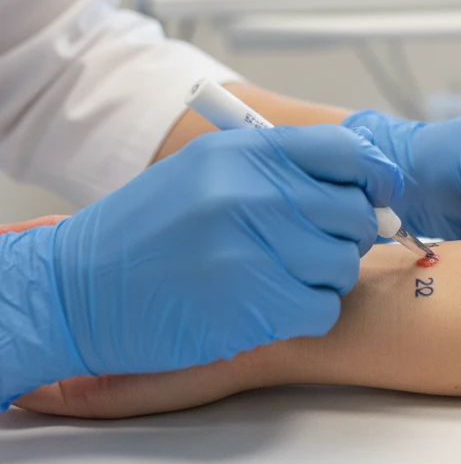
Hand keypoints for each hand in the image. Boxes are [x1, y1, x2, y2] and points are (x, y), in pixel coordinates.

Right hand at [0, 125, 400, 409]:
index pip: (347, 152)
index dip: (373, 175)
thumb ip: (282, 170)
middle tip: (320, 244)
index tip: (377, 194)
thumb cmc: (151, 229)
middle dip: (349, 233)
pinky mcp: (251, 306)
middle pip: (353, 213)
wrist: (79, 288)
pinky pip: (322, 308)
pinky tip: (273, 304)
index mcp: (246, 152)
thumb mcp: (208, 170)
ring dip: (325, 276)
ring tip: (285, 275)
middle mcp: (252, 194)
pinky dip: (307, 311)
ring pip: (343, 264)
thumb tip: (364, 187)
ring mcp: (252, 251)